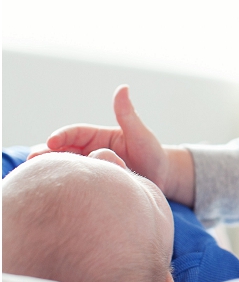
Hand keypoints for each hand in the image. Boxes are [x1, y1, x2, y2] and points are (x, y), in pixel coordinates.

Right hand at [30, 85, 193, 204]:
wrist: (161, 180)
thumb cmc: (152, 154)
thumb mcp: (141, 134)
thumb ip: (128, 114)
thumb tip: (122, 88)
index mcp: (98, 137)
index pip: (75, 133)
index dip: (62, 136)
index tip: (51, 141)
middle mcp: (89, 152)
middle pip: (62, 151)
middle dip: (46, 154)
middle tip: (34, 161)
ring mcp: (90, 170)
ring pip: (65, 168)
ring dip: (51, 171)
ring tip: (39, 177)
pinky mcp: (92, 187)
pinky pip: (75, 185)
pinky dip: (63, 186)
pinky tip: (55, 193)